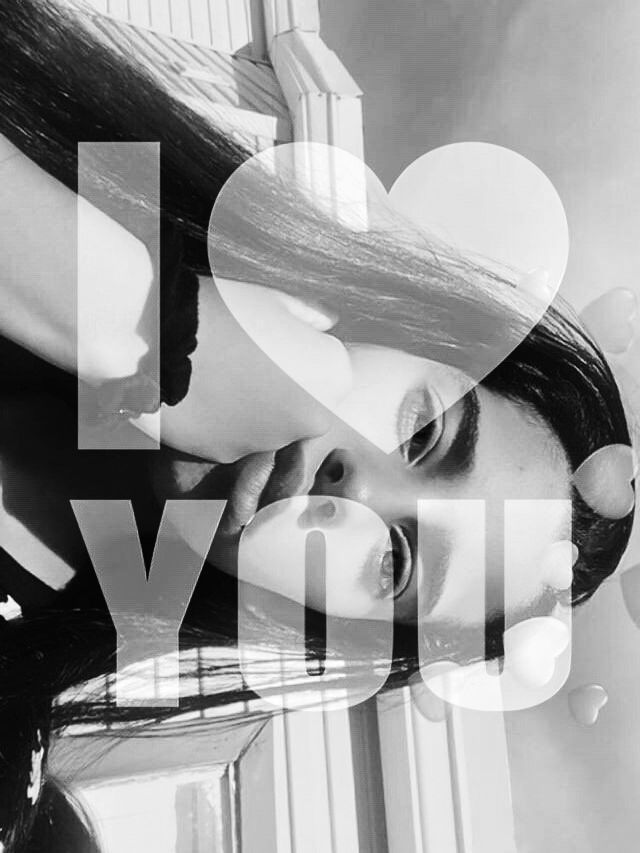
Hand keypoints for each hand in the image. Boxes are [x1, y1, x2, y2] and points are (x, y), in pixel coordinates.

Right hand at [139, 277, 352, 462]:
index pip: (328, 374)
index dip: (301, 357)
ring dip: (252, 410)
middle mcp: (310, 419)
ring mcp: (270, 441)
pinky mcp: (230, 454)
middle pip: (301, 406)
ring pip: (267, 427)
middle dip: (281, 390)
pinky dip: (221, 423)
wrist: (163, 336)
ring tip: (218, 376)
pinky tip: (200, 396)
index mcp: (332, 377)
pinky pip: (232, 438)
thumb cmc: (224, 310)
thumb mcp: (276, 301)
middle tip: (244, 360)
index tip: (274, 344)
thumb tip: (327, 324)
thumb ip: (311, 317)